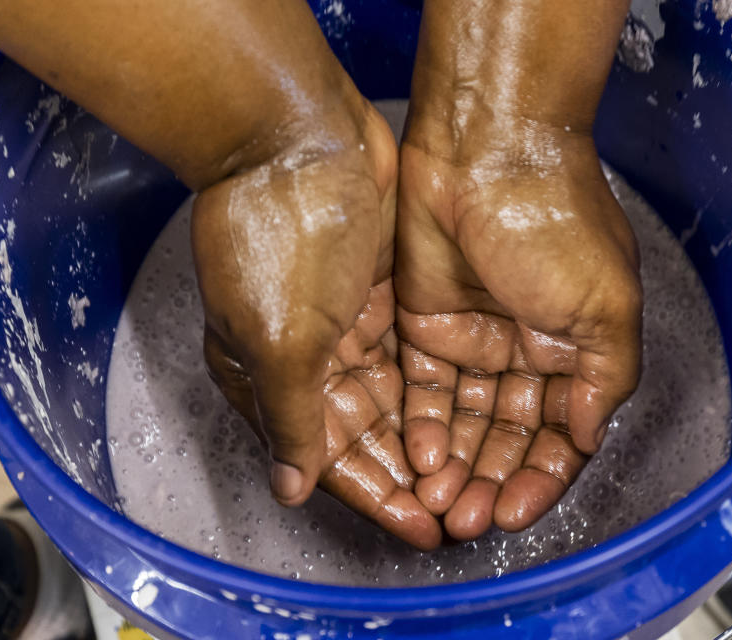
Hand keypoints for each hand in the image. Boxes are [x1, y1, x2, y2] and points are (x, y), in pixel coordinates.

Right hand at [192, 104, 440, 549]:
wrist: (299, 138)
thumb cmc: (275, 237)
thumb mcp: (280, 339)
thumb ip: (293, 416)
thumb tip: (291, 489)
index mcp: (262, 378)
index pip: (321, 457)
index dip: (372, 494)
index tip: (419, 525)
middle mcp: (301, 360)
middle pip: (360, 438)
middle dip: (405, 476)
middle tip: (455, 511)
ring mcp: (342, 328)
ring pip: (389, 404)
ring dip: (423, 441)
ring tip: (469, 476)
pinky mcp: (377, 298)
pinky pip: (408, 362)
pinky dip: (431, 394)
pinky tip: (461, 421)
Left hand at [395, 130, 641, 540]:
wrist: (486, 153)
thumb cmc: (556, 219)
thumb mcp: (606, 306)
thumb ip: (605, 378)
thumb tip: (587, 436)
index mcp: (578, 351)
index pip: (559, 436)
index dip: (540, 480)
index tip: (516, 514)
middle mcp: (526, 353)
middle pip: (507, 438)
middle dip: (491, 483)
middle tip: (469, 521)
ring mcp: (475, 341)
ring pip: (464, 424)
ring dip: (455, 467)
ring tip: (441, 505)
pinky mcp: (427, 325)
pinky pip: (425, 391)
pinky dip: (425, 428)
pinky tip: (423, 459)